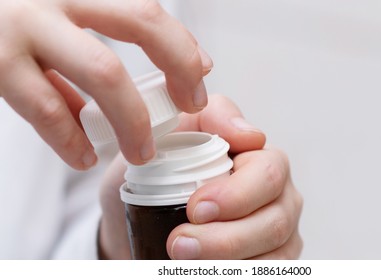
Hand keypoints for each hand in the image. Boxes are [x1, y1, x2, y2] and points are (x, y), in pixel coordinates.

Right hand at [0, 0, 211, 169]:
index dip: (182, 43)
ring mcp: (21, 24)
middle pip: (141, 22)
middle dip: (178, 67)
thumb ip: (90, 38)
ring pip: (103, 72)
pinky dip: (70, 139)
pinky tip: (83, 158)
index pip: (147, 9)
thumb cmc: (5, 18)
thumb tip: (146, 82)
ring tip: (140, 151)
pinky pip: (46, 108)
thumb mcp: (50, 14)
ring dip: (130, 119)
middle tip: (190, 105)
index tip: (201, 72)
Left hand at [99, 95, 302, 258]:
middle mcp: (281, 197)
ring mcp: (281, 234)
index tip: (194, 209)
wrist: (139, 217)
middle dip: (226, 238)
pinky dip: (235, 272)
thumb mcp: (174, 134)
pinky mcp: (274, 262)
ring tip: (184, 261)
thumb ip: (211, 118)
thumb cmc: (160, 174)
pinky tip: (206, 269)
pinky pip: (267, 272)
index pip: (267, 175)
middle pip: (274, 222)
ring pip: (274, 256)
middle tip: (180, 244)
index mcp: (264, 161)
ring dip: (227, 262)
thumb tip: (249, 133)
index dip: (236, 195)